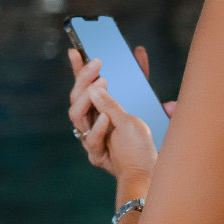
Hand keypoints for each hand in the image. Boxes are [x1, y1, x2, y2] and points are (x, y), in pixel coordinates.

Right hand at [67, 45, 175, 177]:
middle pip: (76, 97)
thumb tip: (138, 52)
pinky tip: (106, 118)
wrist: (148, 172)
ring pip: (76, 115)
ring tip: (102, 84)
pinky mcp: (96, 154)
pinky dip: (98, 127)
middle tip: (97, 64)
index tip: (75, 50)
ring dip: (87, 98)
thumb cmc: (144, 138)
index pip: (84, 85)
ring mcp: (91, 137)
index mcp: (99, 107)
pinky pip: (91, 139)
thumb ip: (139, 77)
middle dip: (83, 78)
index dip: (78, 68)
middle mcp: (90, 121)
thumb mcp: (144, 101)